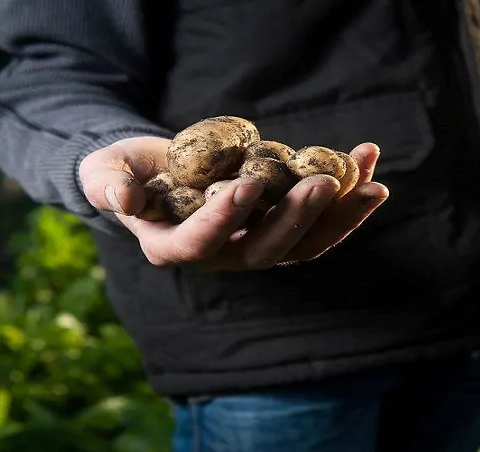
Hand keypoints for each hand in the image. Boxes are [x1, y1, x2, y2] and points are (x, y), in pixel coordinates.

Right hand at [78, 136, 388, 268]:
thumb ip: (109, 186)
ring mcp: (256, 247)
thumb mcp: (106, 174)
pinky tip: (368, 166)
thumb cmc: (125, 173)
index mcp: (175, 246)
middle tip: (325, 182)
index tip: (248, 185)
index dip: (224, 220)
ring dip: (340, 215)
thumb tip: (123, 200)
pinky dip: (346, 199)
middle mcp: (222, 256)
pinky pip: (319, 223)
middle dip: (298, 217)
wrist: (158, 174)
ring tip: (373, 183)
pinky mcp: (281, 230)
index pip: (200, 243)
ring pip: (304, 244)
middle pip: (266, 250)